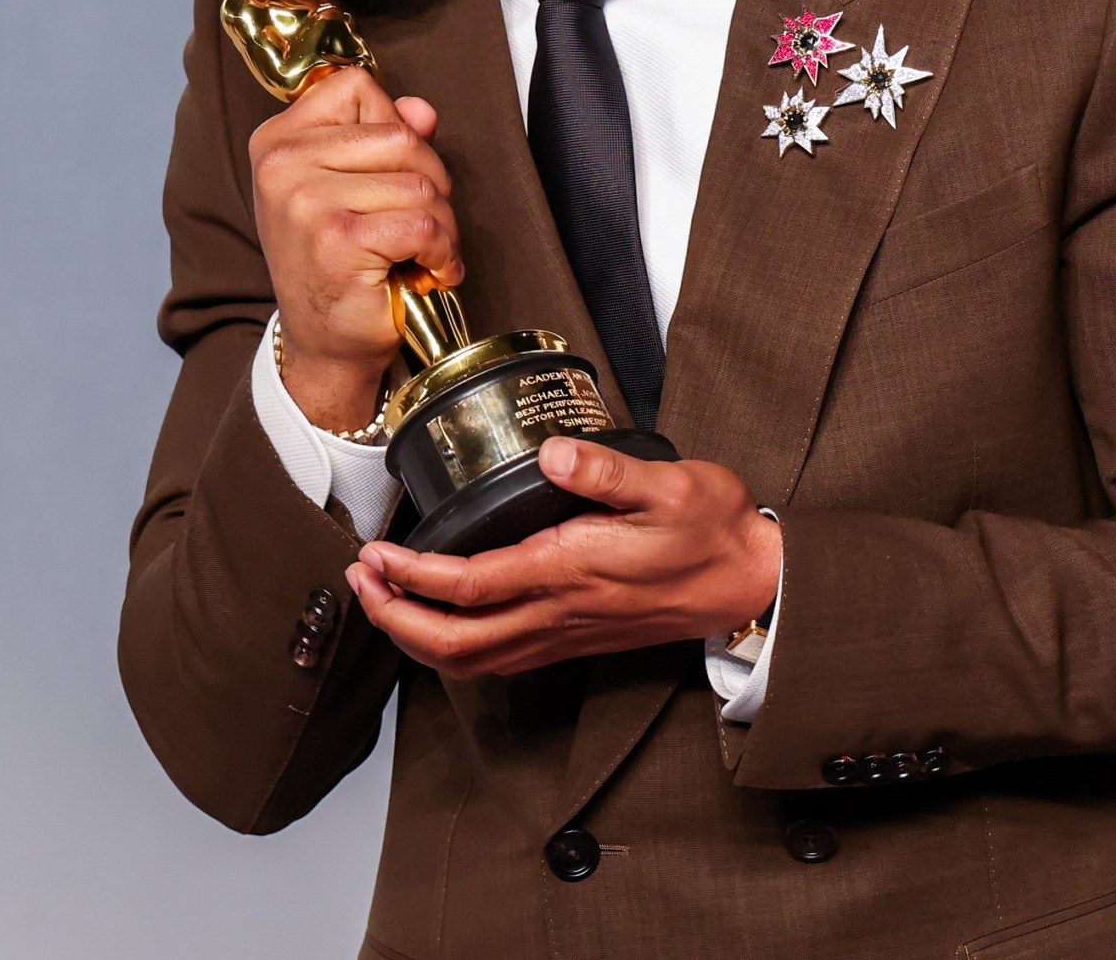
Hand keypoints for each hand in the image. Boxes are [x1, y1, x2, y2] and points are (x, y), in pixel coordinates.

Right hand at [248, 66, 460, 432]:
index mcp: (277, 140)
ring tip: (422, 252)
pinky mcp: (338, 240)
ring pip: (420, 184)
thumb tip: (422, 110)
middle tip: (423, 224)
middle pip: (401, 136)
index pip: (356, 88)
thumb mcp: (354, 188)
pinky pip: (424, 225)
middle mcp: (281, 164)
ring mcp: (306, 202)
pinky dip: (442, 252)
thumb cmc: (340, 262)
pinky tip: (428, 271)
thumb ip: (385, 138)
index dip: (394, 127)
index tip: (393, 173)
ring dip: (441, 225)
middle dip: (432, 182)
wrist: (323, 344)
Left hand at [347, 437, 783, 678]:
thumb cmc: (716, 531)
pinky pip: (500, 662)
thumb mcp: (673, 484)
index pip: (470, 586)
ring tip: (386, 599)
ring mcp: (567, 633)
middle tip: (361, 581)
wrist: (754, 583)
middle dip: (394, 617)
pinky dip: (456, 650)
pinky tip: (444, 622)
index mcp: (571, 568)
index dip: (411, 577)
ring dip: (418, 638)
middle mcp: (560, 611)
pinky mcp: (576, 640)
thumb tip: (553, 453)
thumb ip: (609, 471)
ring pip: (472, 661)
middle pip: (454, 643)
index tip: (376, 554)